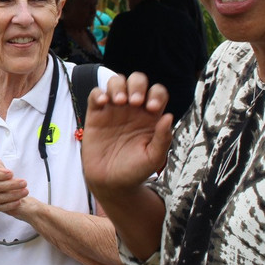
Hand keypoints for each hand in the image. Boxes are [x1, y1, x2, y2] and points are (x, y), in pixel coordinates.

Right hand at [81, 72, 172, 193]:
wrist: (111, 183)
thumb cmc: (135, 170)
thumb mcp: (154, 157)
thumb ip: (163, 138)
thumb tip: (168, 116)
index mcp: (150, 116)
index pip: (157, 93)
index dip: (156, 94)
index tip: (152, 108)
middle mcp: (133, 109)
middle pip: (137, 81)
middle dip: (137, 85)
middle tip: (135, 102)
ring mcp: (113, 109)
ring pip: (116, 82)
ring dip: (118, 86)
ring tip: (119, 102)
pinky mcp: (96, 114)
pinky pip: (96, 94)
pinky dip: (98, 93)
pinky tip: (103, 102)